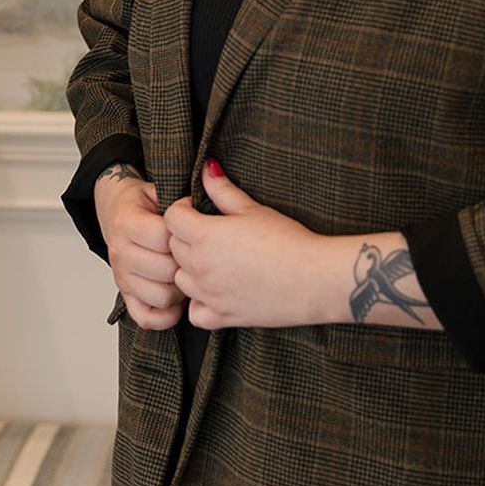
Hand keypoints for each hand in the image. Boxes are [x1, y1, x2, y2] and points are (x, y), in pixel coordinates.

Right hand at [93, 164, 184, 329]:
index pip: (164, 238)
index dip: (184, 236)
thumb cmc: (141, 203)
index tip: (191, 231)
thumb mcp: (157, 189)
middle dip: (185, 264)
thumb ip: (178, 198)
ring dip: (179, 289)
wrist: (115, 210)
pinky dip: (165, 315)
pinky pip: (146, 318)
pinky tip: (176, 300)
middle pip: (166, 270)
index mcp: (126, 222)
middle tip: (193, 255)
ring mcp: (121, 277)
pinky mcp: (124, 295)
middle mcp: (120, 252)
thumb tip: (209, 191)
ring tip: (184, 273)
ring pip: (162, 296)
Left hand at [164, 160, 341, 328]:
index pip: (171, 218)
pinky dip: (199, 304)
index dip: (183, 210)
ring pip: (180, 279)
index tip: (200, 211)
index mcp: (204, 235)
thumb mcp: (252, 209)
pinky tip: (215, 292)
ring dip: (190, 269)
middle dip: (186, 238)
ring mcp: (208, 294)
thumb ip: (222, 190)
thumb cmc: (287, 240)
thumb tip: (206, 169)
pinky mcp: (222, 317)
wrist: (314, 278)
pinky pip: (193, 313)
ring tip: (215, 262)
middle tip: (212, 235)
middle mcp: (199, 266)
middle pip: (173, 247)